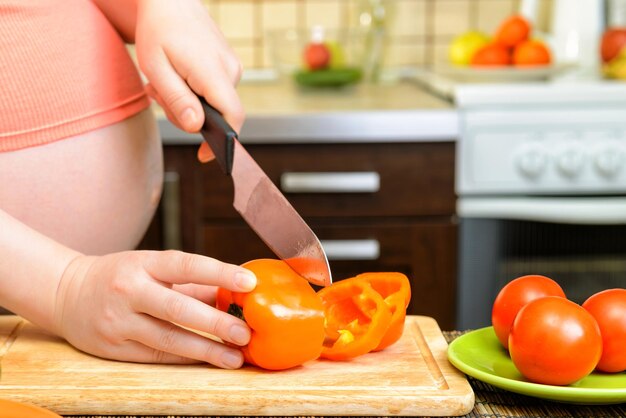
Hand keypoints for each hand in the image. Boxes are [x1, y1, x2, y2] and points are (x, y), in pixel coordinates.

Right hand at [53, 250, 256, 368]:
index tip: (250, 282)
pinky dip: (185, 358)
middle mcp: (129, 291)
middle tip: (245, 333)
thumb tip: (236, 292)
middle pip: (178, 308)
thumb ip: (193, 281)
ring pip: (167, 338)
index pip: (186, 265)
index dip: (220, 272)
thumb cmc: (122, 276)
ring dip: (206, 350)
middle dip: (215, 323)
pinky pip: (156, 355)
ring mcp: (118, 321)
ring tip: (235, 357)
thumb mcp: (152, 267)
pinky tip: (208, 360)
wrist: (65, 293)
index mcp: (143, 264)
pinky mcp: (112, 347)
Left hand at [134, 0, 243, 162]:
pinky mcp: (228, 65)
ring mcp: (232, 67)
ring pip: (213, 103)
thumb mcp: (157, 68)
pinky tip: (177, 75)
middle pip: (217, 114)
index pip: (233, 116)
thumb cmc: (160, 29)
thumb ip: (179, 100)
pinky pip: (214, 90)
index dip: (224, 141)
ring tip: (164, 81)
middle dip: (187, 115)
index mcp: (213, 72)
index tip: (205, 155)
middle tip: (159, 95)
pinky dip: (193, 90)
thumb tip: (196, 127)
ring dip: (187, 101)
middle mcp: (231, 70)